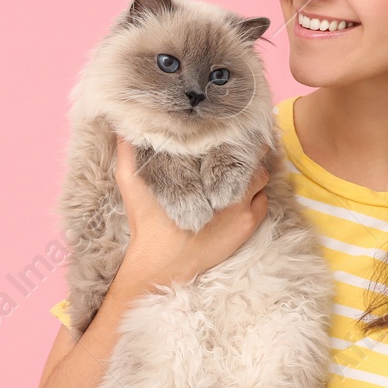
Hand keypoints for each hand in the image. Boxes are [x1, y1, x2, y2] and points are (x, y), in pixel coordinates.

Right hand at [114, 135, 269, 289]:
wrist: (160, 264)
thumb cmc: (147, 223)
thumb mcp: (130, 181)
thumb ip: (128, 150)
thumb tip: (124, 123)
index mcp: (209, 178)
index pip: (237, 146)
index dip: (236, 133)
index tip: (230, 126)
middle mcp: (233, 194)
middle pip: (255, 160)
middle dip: (246, 152)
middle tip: (234, 145)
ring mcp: (244, 212)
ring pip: (261, 180)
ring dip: (252, 173)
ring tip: (236, 168)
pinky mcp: (247, 228)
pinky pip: (262, 202)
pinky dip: (255, 194)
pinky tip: (238, 192)